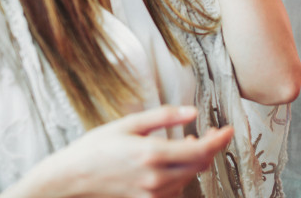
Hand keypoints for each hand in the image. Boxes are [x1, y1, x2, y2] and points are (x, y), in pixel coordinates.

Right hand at [14, 105, 233, 197]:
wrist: (71, 179)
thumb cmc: (96, 148)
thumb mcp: (129, 124)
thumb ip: (164, 116)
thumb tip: (192, 111)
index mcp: (152, 154)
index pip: (201, 150)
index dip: (220, 139)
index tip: (229, 129)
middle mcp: (156, 178)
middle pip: (200, 165)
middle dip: (212, 147)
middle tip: (213, 131)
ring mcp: (153, 194)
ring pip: (190, 177)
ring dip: (197, 159)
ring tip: (193, 140)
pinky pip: (177, 188)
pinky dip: (183, 172)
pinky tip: (176, 159)